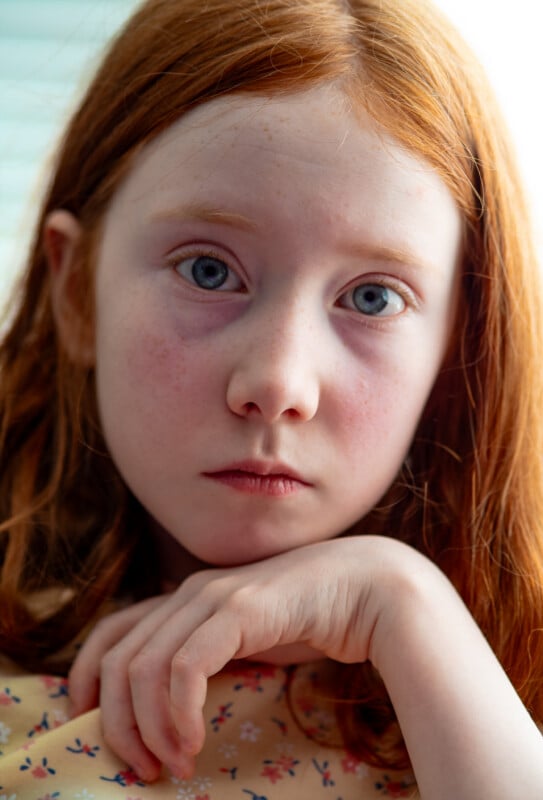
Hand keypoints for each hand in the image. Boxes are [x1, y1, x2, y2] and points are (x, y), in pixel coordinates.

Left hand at [69, 536, 401, 780]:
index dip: (87, 678)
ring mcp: (213, 596)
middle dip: (115, 721)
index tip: (89, 727)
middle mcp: (191, 591)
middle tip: (140, 768)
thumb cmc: (312, 619)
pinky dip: (179, 712)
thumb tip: (173, 709)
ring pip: (144, 666)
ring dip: (148, 727)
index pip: (111, 632)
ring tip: (173, 766)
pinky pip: (186, 667)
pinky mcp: (240, 609)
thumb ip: (212, 657)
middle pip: (119, 657)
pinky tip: (195, 744)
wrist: (370, 588)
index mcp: (186, 597)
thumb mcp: (247, 642)